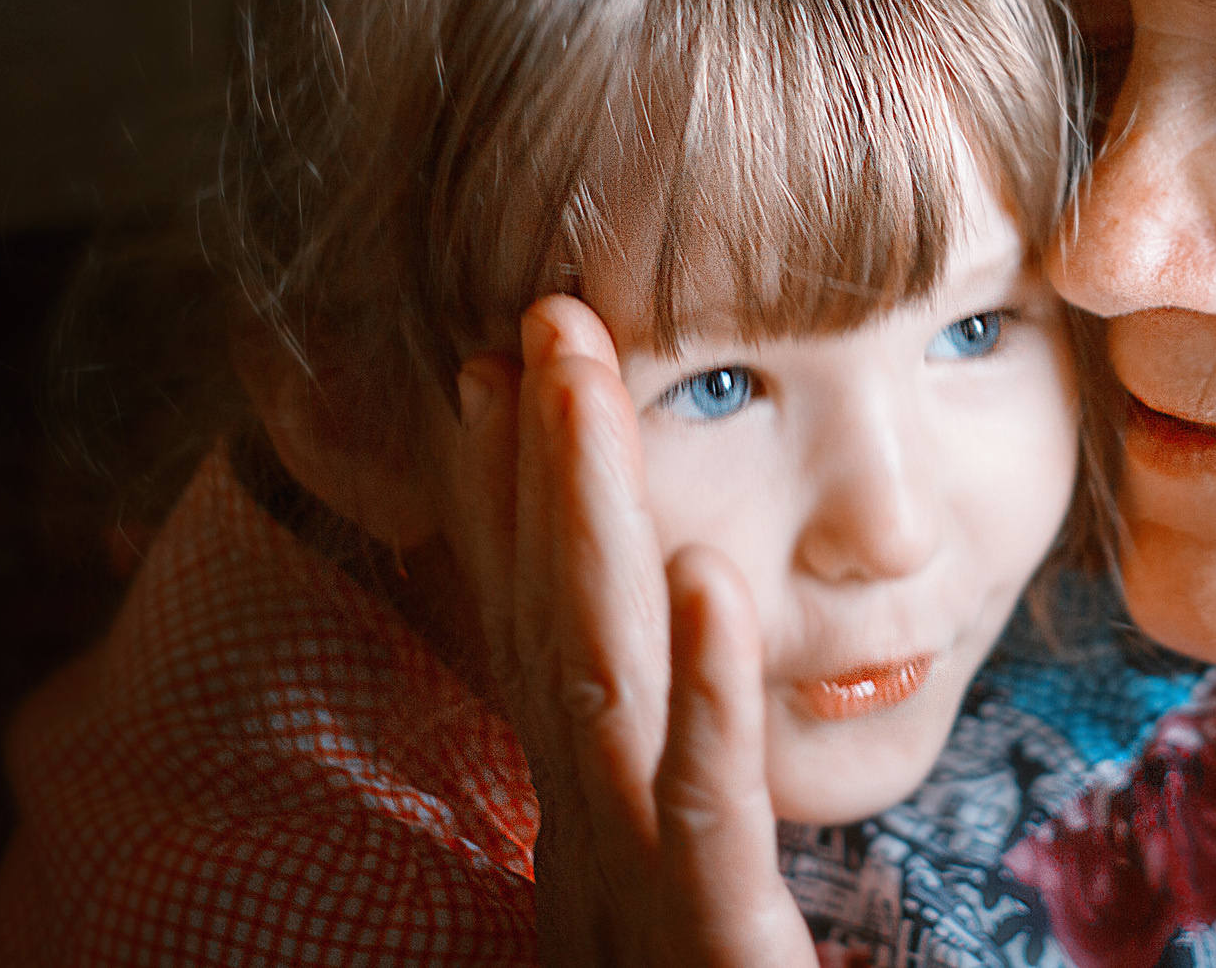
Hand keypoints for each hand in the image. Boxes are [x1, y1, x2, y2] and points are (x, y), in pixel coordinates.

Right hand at [443, 296, 817, 966]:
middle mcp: (587, 853)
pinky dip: (706, 698)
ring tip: (579, 377)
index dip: (509, 503)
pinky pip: (707, 818)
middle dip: (538, 465)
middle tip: (539, 312)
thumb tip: (673, 681)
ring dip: (588, 522)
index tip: (499, 374)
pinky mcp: (711, 958)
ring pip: (602, 686)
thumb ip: (664, 819)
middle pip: (552, 628)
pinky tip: (716, 584)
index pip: (539, 640)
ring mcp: (635, 902)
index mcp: (588, 837)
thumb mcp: (678, 919)